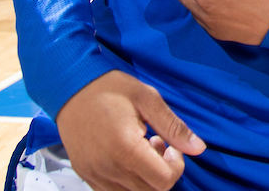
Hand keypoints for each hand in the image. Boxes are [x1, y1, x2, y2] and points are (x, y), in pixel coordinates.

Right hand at [56, 71, 203, 190]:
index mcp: (125, 149)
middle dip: (162, 171)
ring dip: (144, 177)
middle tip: (157, 143)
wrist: (70, 86)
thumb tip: (198, 147)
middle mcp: (108, 168)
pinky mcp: (85, 175)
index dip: (176, 166)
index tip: (170, 146)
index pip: (164, 181)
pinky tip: (125, 156)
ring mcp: (94, 174)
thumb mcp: (147, 99)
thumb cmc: (108, 88)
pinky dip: (126, 181)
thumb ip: (173, 126)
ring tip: (140, 148)